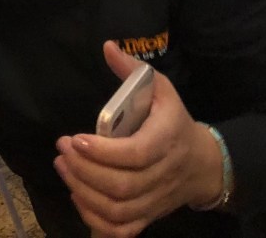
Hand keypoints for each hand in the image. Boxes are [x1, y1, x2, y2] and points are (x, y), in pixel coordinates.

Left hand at [53, 42, 223, 237]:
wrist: (203, 164)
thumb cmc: (174, 121)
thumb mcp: (161, 89)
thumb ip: (133, 70)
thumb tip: (107, 47)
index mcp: (167, 139)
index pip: (136, 154)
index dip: (103, 152)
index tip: (75, 138)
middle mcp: (163, 174)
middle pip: (121, 186)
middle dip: (85, 170)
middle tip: (62, 150)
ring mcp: (156, 199)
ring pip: (118, 210)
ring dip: (84, 192)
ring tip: (63, 167)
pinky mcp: (149, 216)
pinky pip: (122, 229)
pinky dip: (95, 220)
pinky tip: (78, 196)